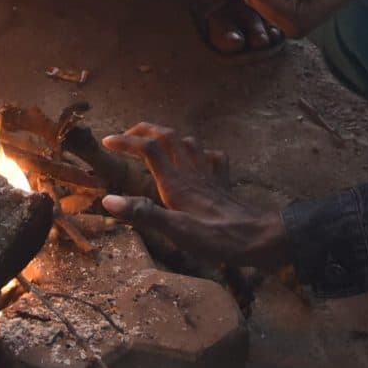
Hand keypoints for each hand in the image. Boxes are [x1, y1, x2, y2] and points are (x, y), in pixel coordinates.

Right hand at [98, 124, 288, 267]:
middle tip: (127, 135)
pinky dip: (202, 153)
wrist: (260, 237)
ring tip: (157, 143)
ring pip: (189, 143)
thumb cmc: (217, 237)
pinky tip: (199, 160)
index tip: (107, 142)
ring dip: (171, 137)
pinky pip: (213, 159)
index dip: (125, 141)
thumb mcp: (176, 231)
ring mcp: (210, 176)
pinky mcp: (223, 184)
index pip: (147, 149)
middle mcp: (192, 172)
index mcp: (176, 182)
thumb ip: (143, 214)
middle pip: (167, 136)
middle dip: (145, 130)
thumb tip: (108, 200)